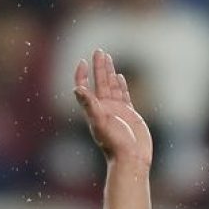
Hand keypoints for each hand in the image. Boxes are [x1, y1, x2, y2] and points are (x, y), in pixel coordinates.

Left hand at [72, 49, 152, 168]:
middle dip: (98, 67)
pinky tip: (120, 77)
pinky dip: (121, 85)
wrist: (132, 158)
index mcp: (94, 109)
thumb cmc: (114, 143)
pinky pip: (124, 94)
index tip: (83, 61)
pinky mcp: (129, 113)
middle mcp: (104, 107)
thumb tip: (77, 88)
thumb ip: (89, 105)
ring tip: (108, 58)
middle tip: (99, 51)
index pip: (85, 87)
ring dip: (109, 72)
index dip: (82, 74)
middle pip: (99, 82)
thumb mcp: (100, 122)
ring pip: (111, 86)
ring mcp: (117, 110)